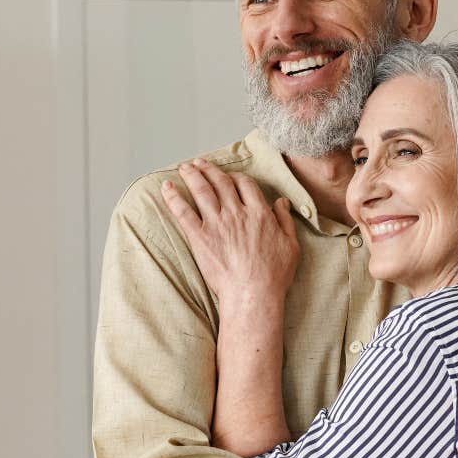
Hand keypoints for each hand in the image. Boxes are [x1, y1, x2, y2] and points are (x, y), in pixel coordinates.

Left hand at [161, 159, 298, 306]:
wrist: (252, 294)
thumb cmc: (274, 275)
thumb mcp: (291, 245)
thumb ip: (285, 220)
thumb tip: (282, 202)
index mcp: (259, 213)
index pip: (245, 184)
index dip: (236, 177)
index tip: (230, 176)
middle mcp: (237, 213)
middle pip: (221, 182)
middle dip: (210, 169)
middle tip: (201, 163)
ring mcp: (217, 224)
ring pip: (202, 191)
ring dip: (192, 175)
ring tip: (185, 167)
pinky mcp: (200, 238)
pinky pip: (183, 212)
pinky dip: (173, 198)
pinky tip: (167, 187)